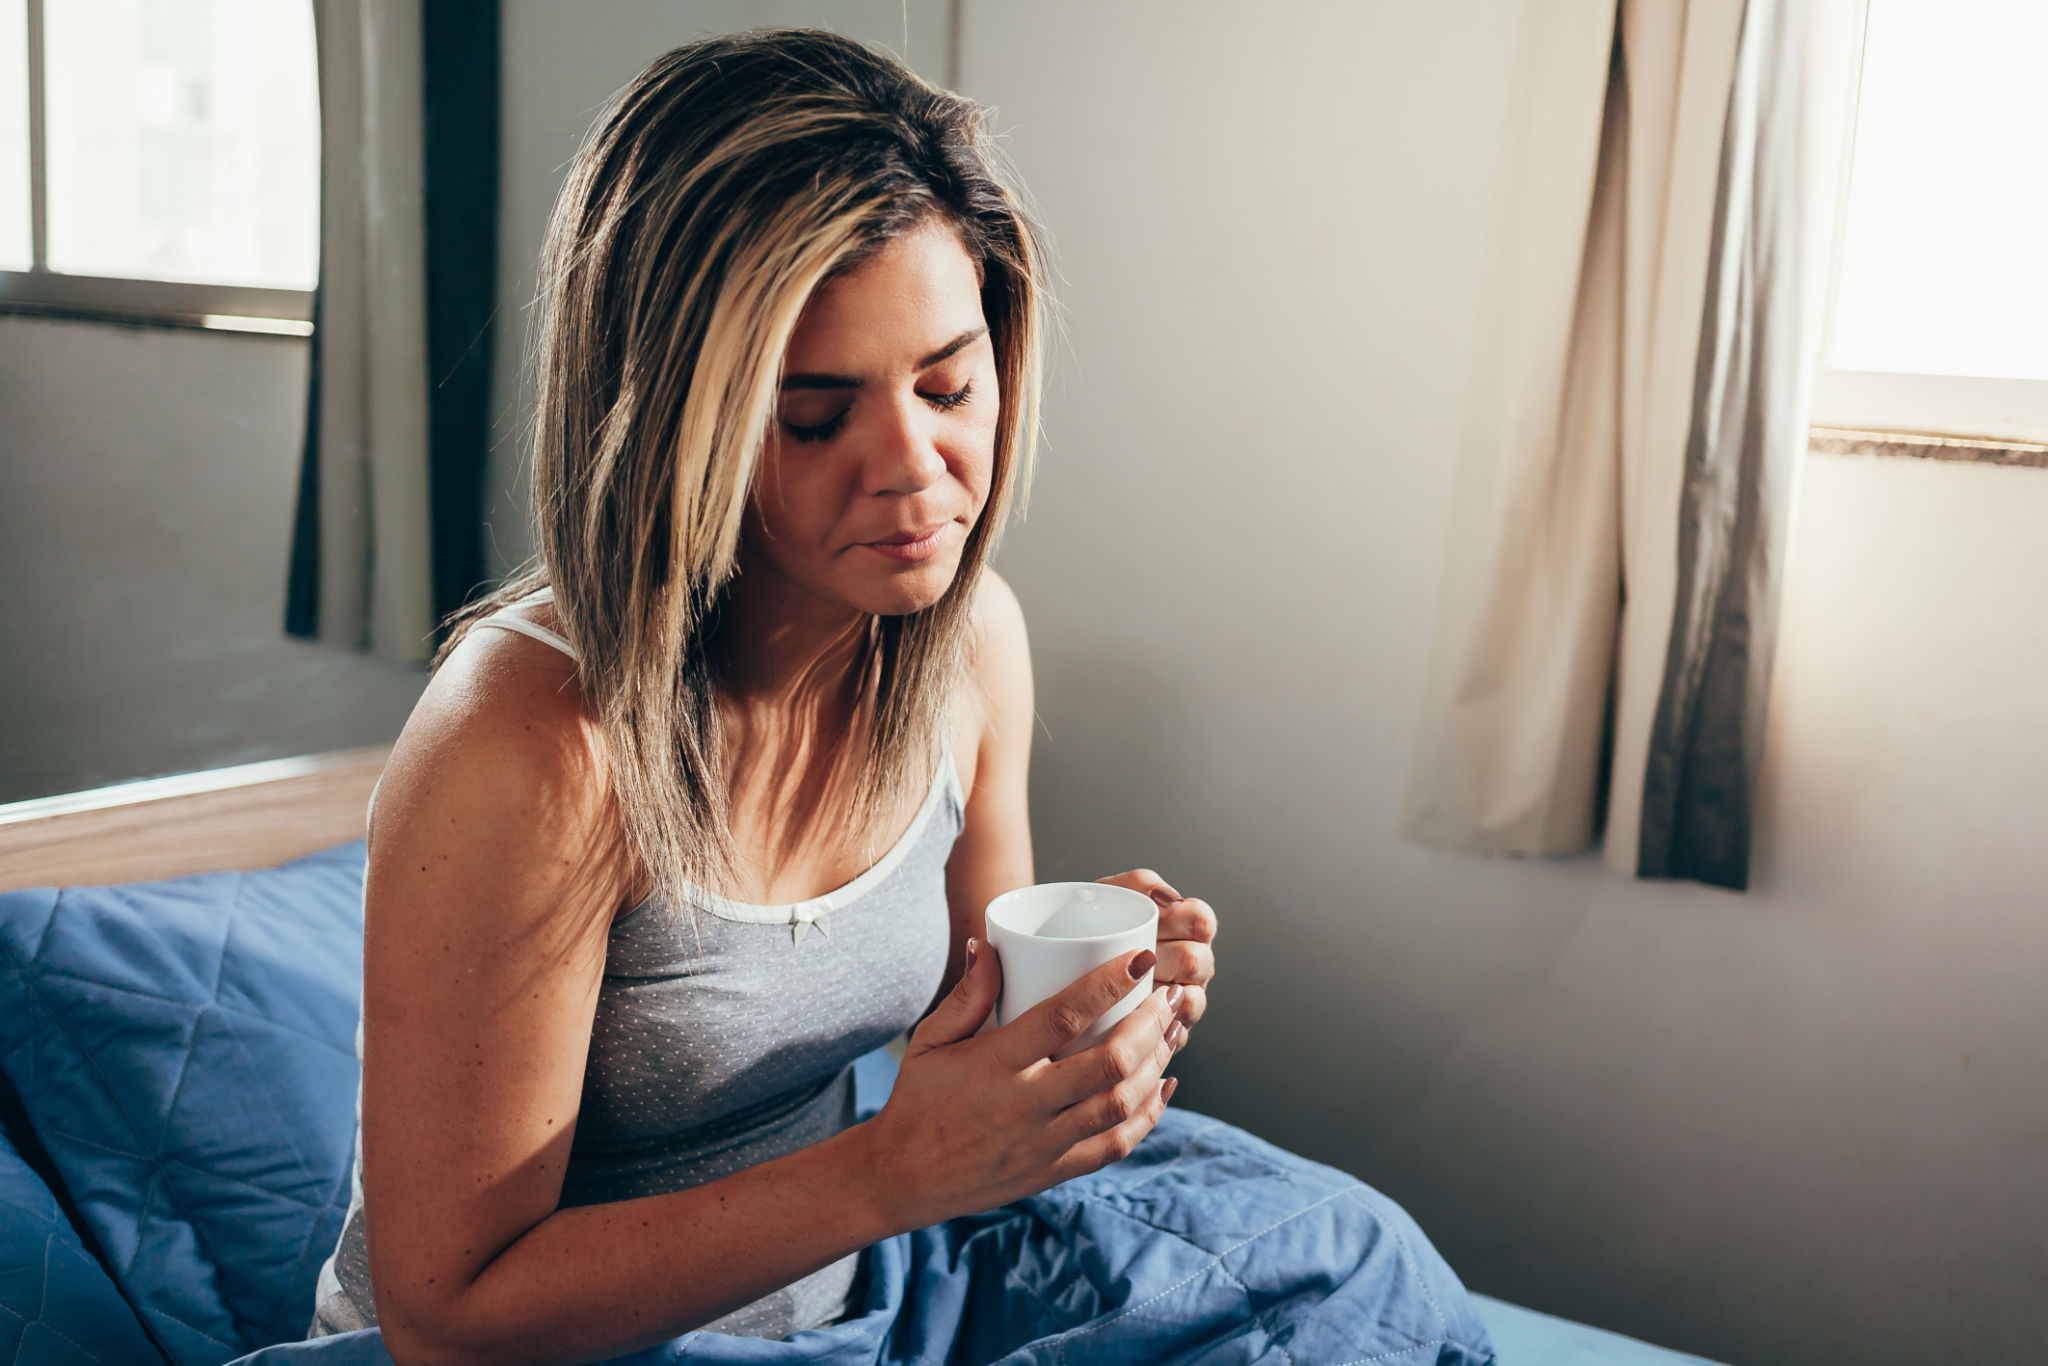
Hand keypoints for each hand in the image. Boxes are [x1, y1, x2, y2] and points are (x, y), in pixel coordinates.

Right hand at [857, 938, 1182, 1230]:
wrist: (904, 1179)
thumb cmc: (919, 1101)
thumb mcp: (930, 1040)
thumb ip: (967, 994)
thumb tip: (990, 943)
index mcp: (992, 1065)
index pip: (1062, 1017)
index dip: (1107, 985)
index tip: (1141, 958)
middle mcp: (1023, 1106)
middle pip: (1107, 1063)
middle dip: (1150, 1024)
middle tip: (1171, 994)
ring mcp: (1043, 1143)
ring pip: (1120, 1104)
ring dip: (1156, 1063)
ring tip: (1172, 1029)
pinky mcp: (1054, 1170)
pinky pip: (1115, 1145)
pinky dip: (1149, 1113)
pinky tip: (1164, 1082)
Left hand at [1095, 869, 1214, 1034]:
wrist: (1060, 968)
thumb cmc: (1091, 927)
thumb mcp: (1110, 895)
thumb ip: (1139, 884)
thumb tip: (1164, 897)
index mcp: (1186, 929)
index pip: (1202, 921)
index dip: (1180, 919)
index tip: (1151, 919)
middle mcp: (1192, 965)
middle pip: (1197, 961)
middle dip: (1164, 958)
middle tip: (1134, 955)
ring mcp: (1184, 1000)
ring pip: (1190, 1000)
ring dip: (1160, 995)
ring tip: (1134, 987)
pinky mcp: (1169, 1034)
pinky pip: (1173, 1034)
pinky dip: (1155, 1028)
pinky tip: (1134, 1019)